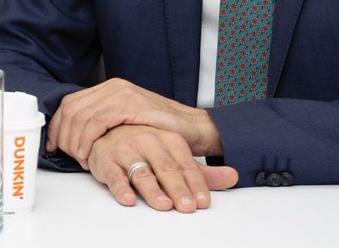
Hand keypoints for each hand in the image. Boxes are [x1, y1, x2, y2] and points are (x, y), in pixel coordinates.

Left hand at [48, 77, 222, 165]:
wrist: (194, 128)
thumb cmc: (161, 130)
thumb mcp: (127, 122)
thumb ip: (104, 122)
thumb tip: (75, 135)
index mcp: (109, 89)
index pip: (70, 103)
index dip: (58, 125)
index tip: (54, 146)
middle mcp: (113, 87)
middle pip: (71, 108)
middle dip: (63, 135)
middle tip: (66, 156)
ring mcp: (122, 93)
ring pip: (81, 115)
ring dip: (74, 140)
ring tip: (80, 158)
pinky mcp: (131, 104)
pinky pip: (98, 121)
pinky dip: (88, 138)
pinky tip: (89, 153)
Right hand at [87, 124, 237, 211]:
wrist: (106, 132)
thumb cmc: (142, 146)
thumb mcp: (174, 156)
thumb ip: (202, 171)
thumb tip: (233, 176)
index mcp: (167, 139)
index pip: (185, 163)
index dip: (195, 183)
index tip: (202, 201)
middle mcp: (147, 142)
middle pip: (165, 168)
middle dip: (177, 189)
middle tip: (187, 207)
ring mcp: (125, 151)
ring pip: (141, 172)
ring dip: (152, 190)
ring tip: (163, 204)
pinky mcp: (106, 161)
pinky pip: (113, 175)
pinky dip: (120, 188)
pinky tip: (128, 199)